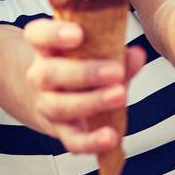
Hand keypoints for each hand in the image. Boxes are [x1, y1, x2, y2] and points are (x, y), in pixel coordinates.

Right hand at [21, 18, 146, 154]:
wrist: (53, 95)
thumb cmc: (77, 64)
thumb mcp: (92, 51)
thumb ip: (114, 51)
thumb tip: (136, 55)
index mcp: (45, 48)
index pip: (38, 36)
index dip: (54, 34)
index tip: (78, 34)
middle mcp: (41, 76)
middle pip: (49, 74)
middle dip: (84, 73)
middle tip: (115, 71)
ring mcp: (48, 105)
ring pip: (60, 106)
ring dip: (92, 102)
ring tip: (119, 95)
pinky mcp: (61, 131)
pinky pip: (72, 139)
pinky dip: (91, 141)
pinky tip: (110, 136)